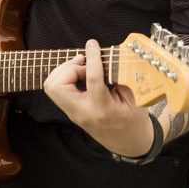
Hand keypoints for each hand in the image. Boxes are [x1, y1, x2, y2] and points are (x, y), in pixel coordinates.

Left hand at [43, 40, 156, 157]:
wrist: (128, 143)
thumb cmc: (134, 120)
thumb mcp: (137, 98)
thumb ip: (122, 77)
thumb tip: (110, 56)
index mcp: (103, 110)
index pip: (92, 80)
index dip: (92, 58)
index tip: (93, 44)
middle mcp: (82, 113)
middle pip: (56, 86)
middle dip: (69, 67)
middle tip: (86, 62)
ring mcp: (73, 113)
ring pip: (51, 87)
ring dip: (65, 71)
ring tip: (83, 67)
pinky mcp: (70, 111)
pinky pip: (56, 90)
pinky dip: (65, 76)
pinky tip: (81, 74)